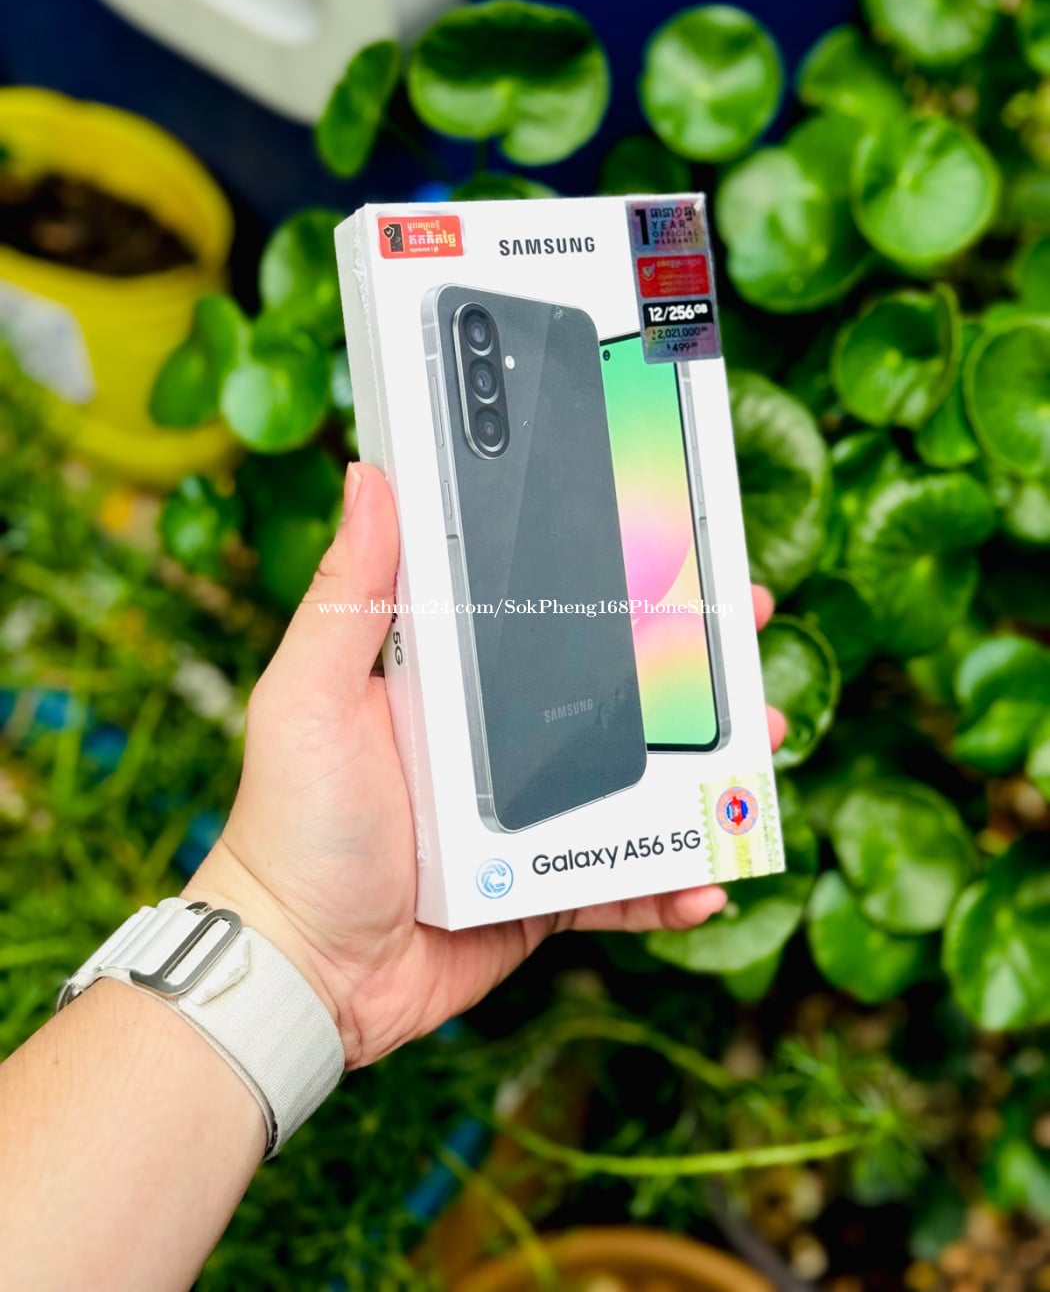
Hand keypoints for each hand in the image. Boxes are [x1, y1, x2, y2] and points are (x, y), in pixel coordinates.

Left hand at [187, 464, 785, 1068]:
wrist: (301, 969)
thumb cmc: (292, 823)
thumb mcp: (309, 695)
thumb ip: (348, 595)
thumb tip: (369, 475)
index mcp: (449, 681)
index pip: (539, 608)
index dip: (607, 574)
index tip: (671, 539)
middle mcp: (495, 742)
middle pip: (608, 688)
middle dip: (684, 658)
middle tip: (743, 624)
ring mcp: (526, 818)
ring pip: (635, 783)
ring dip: (704, 766)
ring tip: (761, 739)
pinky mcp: (543, 889)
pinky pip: (623, 882)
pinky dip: (670, 884)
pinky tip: (709, 882)